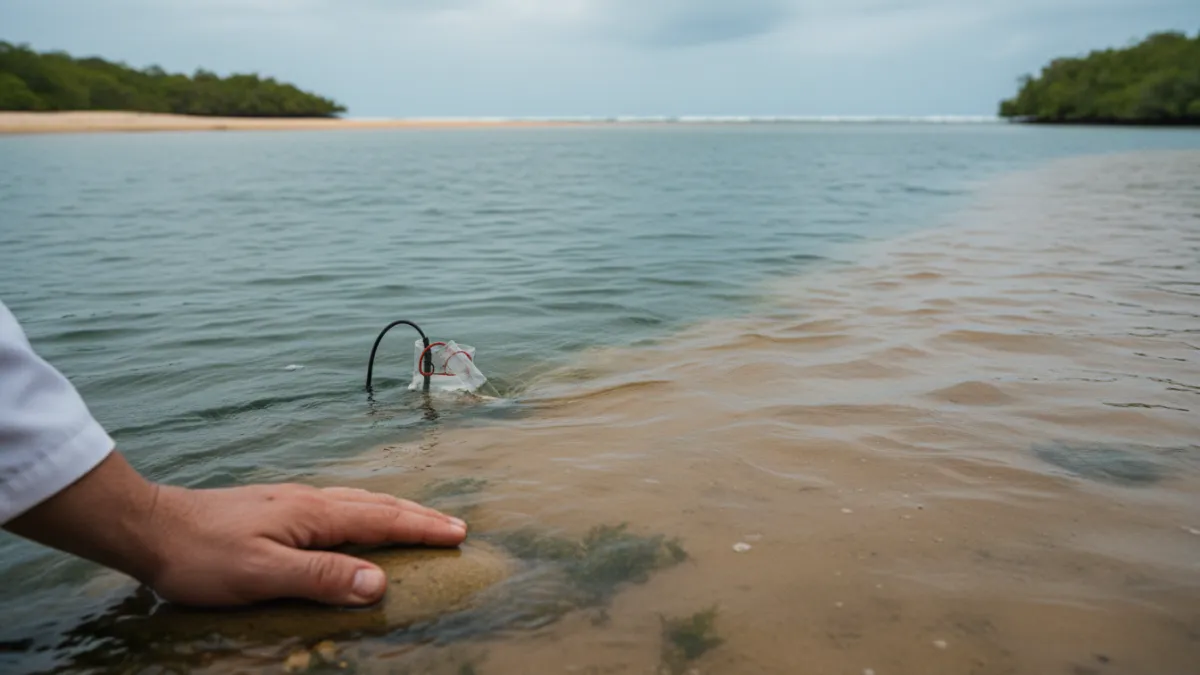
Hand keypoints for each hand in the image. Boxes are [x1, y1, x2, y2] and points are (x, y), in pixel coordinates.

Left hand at [4, 451, 467, 607]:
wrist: (151, 526)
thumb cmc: (202, 555)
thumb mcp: (262, 574)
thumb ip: (321, 576)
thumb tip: (379, 583)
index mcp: (313, 515)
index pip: (381, 520)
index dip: (421, 528)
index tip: (459, 534)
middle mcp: (309, 501)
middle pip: (377, 504)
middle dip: (418, 515)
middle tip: (454, 526)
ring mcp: (292, 502)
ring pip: (358, 501)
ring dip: (395, 510)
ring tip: (419, 519)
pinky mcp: (277, 509)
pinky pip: (339, 504)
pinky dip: (366, 510)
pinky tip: (357, 517)